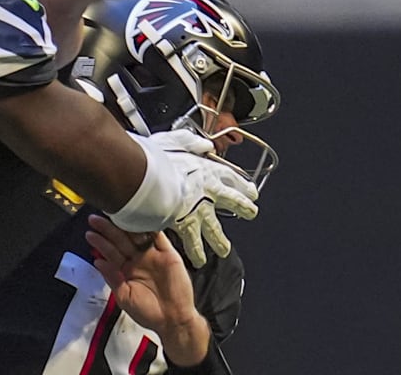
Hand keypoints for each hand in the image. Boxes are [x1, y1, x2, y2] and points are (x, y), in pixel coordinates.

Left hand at [85, 214, 211, 365]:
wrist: (173, 320)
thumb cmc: (148, 312)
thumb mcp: (125, 297)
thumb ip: (112, 278)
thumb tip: (98, 261)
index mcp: (126, 270)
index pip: (111, 252)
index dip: (100, 242)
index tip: (89, 233)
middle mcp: (138, 260)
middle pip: (121, 240)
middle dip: (108, 229)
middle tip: (95, 219)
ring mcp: (153, 255)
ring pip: (138, 236)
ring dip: (127, 225)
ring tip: (114, 215)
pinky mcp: (168, 254)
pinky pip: (160, 238)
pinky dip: (152, 228)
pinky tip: (142, 218)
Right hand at [146, 129, 257, 267]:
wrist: (148, 177)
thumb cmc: (157, 157)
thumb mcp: (176, 140)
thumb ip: (192, 142)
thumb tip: (203, 143)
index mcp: (207, 170)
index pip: (231, 178)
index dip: (242, 184)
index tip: (250, 191)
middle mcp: (208, 191)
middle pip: (232, 201)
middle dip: (244, 208)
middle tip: (251, 213)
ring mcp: (199, 210)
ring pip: (215, 228)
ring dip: (220, 239)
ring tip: (225, 249)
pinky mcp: (187, 225)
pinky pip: (194, 242)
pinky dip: (197, 252)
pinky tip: (199, 260)